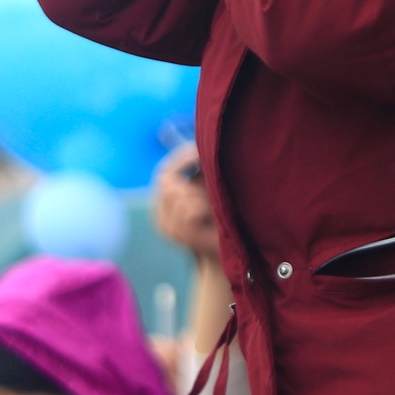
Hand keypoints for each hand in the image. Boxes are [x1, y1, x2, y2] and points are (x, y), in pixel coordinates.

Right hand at [152, 143, 219, 262]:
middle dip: (192, 175)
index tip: (200, 150)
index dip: (181, 158)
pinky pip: (188, 209)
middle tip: (213, 183)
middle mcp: (161, 214)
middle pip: (167, 179)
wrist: (233, 253)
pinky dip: (203, 206)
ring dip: (200, 192)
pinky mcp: (178, 235)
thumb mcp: (211, 188)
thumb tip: (202, 140)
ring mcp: (167, 227)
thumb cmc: (226, 215)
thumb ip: (203, 168)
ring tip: (214, 203)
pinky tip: (213, 214)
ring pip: (177, 193)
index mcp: (166, 201)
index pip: (165, 171)